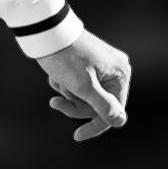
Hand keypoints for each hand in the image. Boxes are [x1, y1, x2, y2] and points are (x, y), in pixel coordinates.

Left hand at [38, 26, 129, 143]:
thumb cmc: (65, 58)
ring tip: (55, 82)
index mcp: (120, 74)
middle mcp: (116, 70)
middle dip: (75, 105)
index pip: (112, 112)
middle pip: (99, 105)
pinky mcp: (89, 64)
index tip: (77, 136)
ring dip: (68, 94)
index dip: (94, 126)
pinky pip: (80, 85)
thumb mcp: (83, 86)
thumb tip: (120, 122)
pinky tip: (55, 76)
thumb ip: (102, 106)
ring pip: (87, 96)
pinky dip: (66, 85)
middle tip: (55, 102)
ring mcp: (103, 67)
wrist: (46, 31)